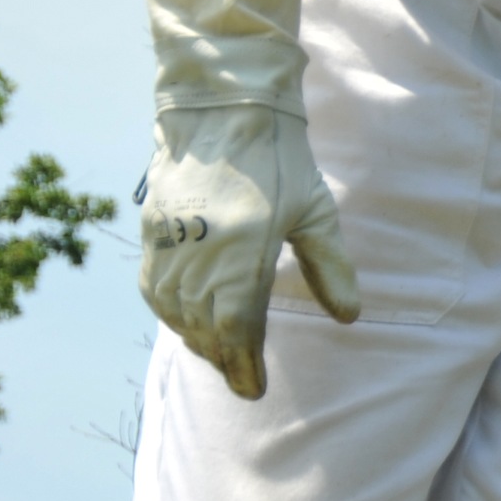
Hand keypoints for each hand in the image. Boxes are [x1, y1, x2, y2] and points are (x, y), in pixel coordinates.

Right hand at [138, 104, 359, 399]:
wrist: (223, 110)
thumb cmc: (280, 159)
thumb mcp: (317, 210)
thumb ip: (331, 267)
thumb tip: (349, 316)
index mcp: (244, 246)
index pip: (237, 325)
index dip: (244, 364)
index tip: (253, 390)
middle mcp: (200, 249)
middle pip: (204, 326)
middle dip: (223, 359)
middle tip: (243, 376)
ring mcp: (170, 240)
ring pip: (176, 313)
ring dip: (197, 340)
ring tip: (221, 355)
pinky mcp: (151, 231)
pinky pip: (155, 290)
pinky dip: (172, 315)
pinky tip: (190, 323)